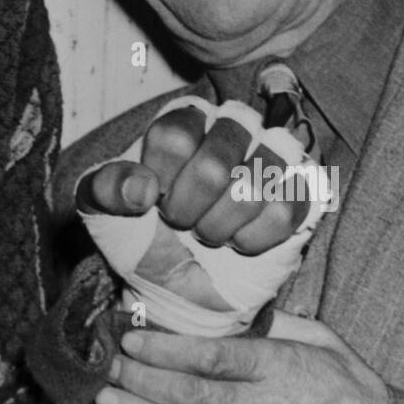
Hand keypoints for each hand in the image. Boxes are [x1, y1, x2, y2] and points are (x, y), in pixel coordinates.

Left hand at [81, 100, 311, 255]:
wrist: (176, 282)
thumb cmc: (140, 234)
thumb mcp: (103, 210)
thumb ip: (107, 188)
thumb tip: (142, 190)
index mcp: (183, 121)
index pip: (173, 138)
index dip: (161, 181)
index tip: (153, 201)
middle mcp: (231, 128)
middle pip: (214, 166)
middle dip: (188, 211)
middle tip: (182, 222)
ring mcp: (271, 158)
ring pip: (253, 188)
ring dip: (221, 226)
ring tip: (210, 232)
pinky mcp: (300, 193)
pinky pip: (287, 209)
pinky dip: (255, 238)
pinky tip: (239, 241)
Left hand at [95, 311, 387, 403]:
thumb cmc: (351, 390)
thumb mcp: (320, 339)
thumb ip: (274, 322)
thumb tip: (235, 302)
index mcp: (275, 366)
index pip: (210, 356)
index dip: (165, 348)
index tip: (131, 337)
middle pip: (188, 394)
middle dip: (141, 379)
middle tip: (109, 366)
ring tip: (105, 400)